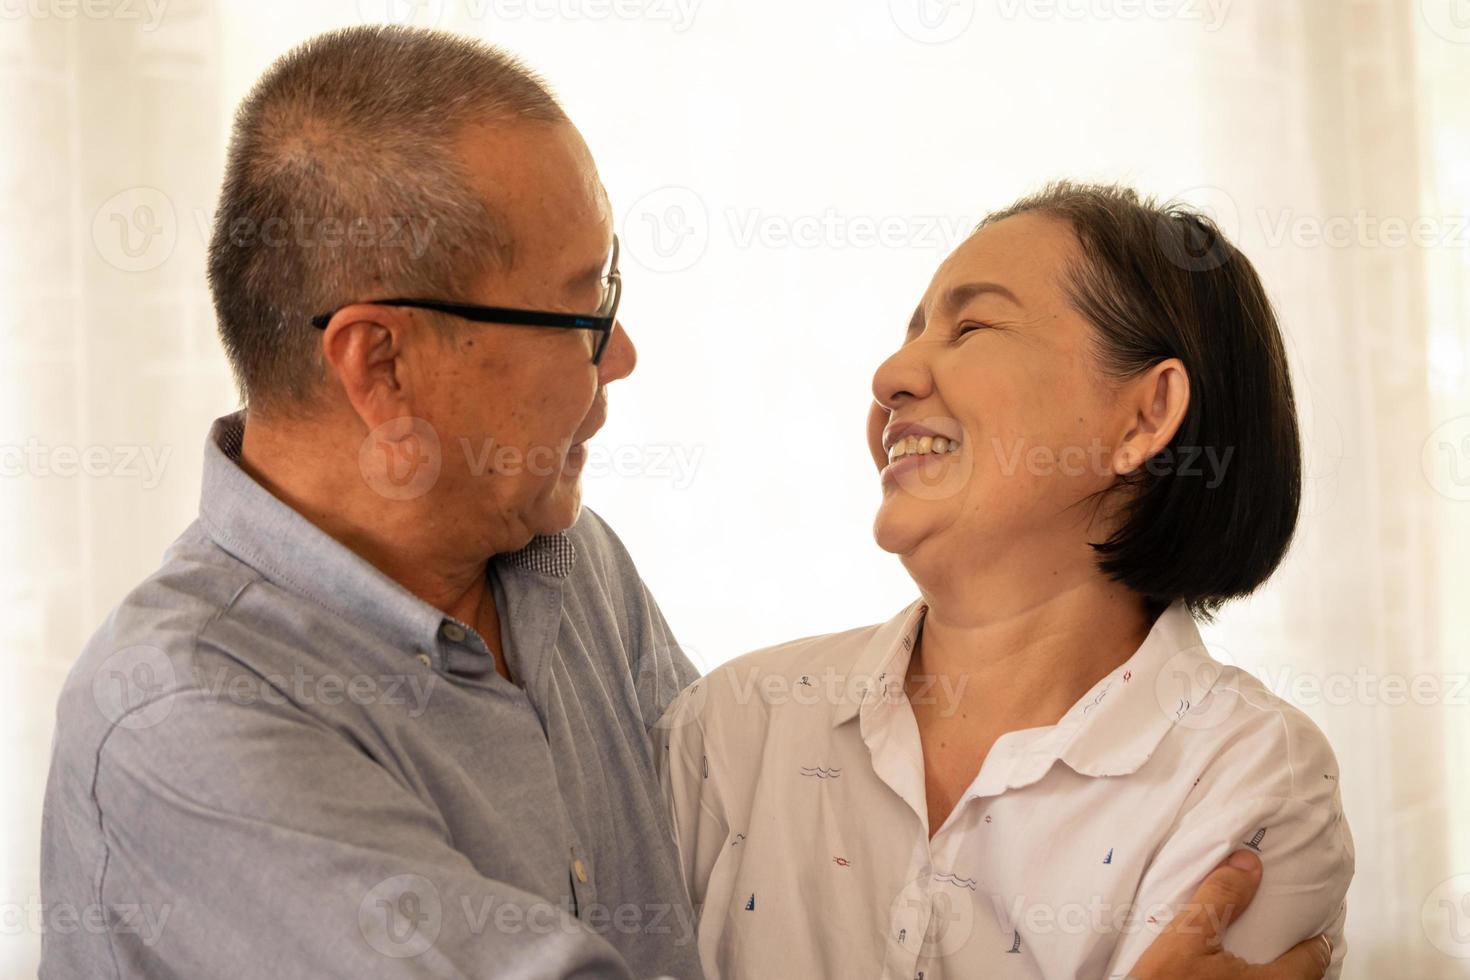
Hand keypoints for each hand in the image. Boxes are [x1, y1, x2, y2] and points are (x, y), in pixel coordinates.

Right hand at [1127, 849, 1332, 979]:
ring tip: (1255, 946)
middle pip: (1299, 977)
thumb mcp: (1187, 935)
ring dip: (1269, 967)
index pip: (1315, 958)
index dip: (1316, 936)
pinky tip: (1228, 967)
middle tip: (1283, 929)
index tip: (1312, 920)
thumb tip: (1249, 863)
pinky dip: (1249, 974)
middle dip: (1293, 953)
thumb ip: (1220, 898)